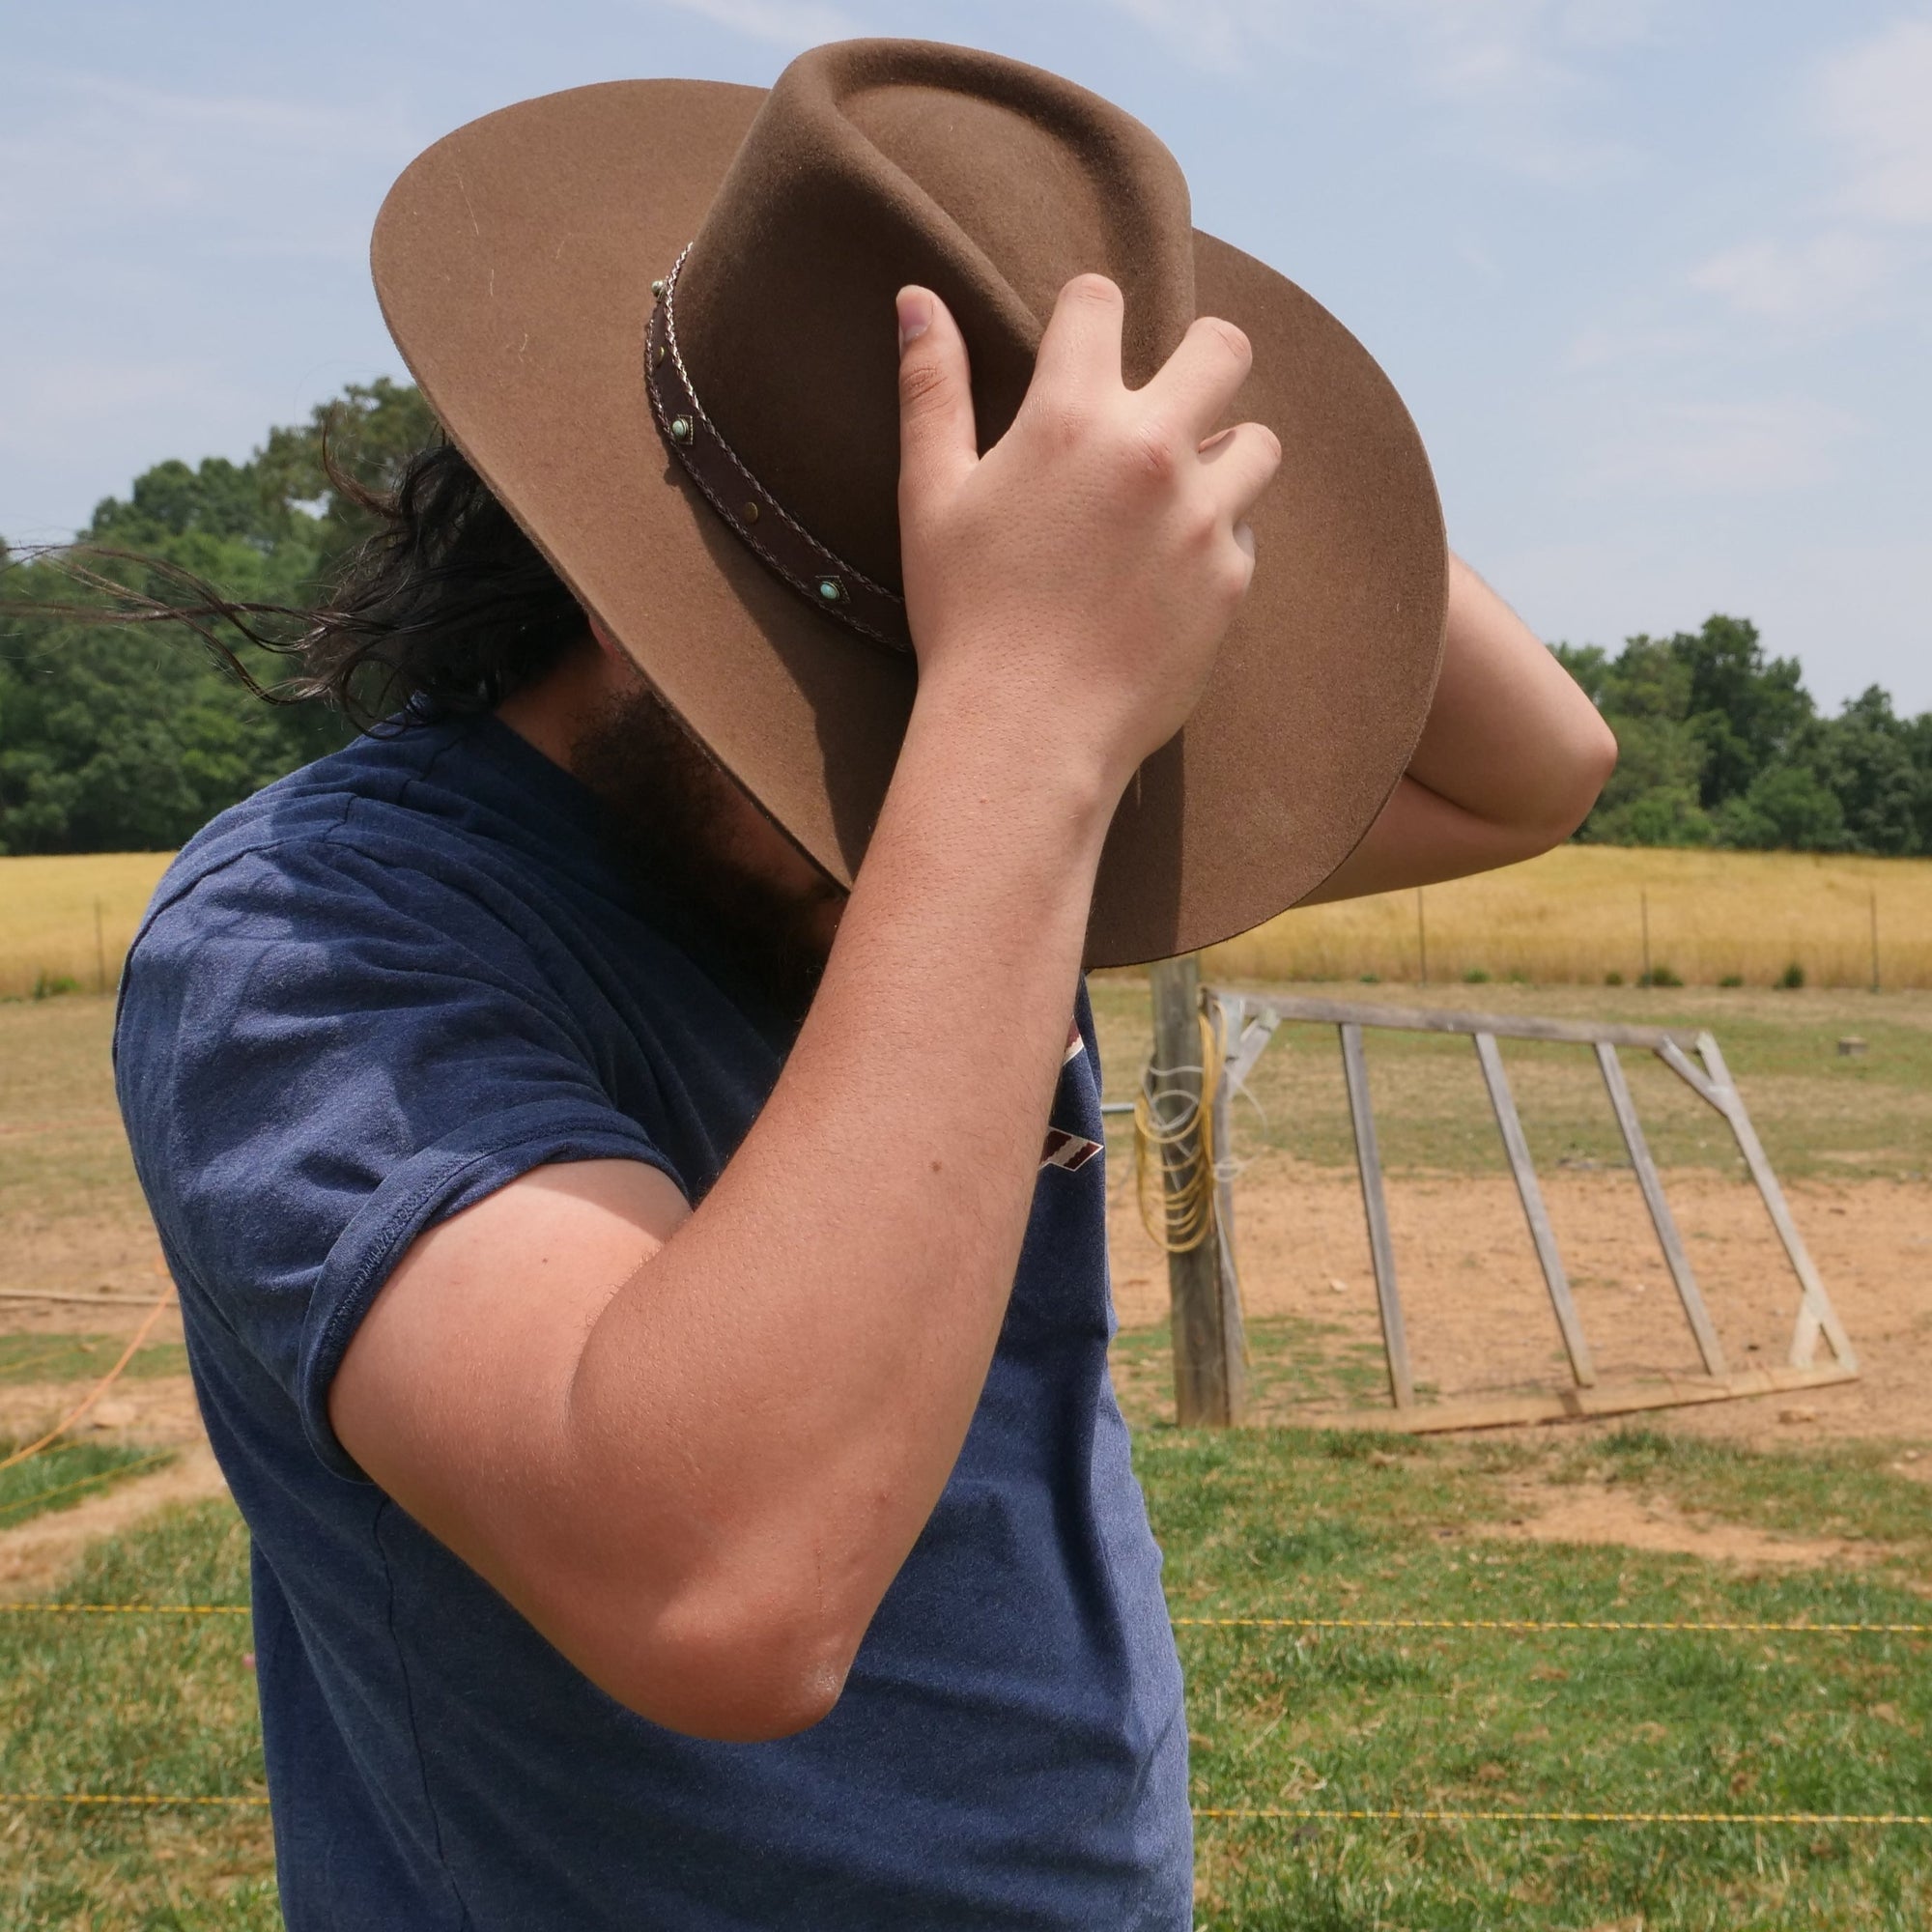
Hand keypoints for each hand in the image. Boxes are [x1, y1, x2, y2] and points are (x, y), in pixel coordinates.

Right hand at [894, 275, 1279, 798]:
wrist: (1025, 733)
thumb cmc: (965, 616)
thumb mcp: (932, 497)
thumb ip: (931, 390)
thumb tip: (916, 298)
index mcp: (1070, 418)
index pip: (1102, 302)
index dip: (1087, 315)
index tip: (1080, 350)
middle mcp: (1150, 452)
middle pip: (1222, 348)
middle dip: (1199, 359)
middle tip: (1166, 401)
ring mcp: (1202, 517)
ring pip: (1257, 441)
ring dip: (1224, 452)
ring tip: (1175, 492)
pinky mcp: (1230, 580)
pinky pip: (1246, 532)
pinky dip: (1216, 540)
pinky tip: (1166, 574)